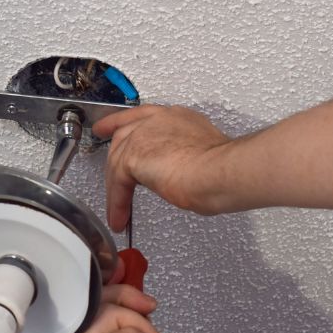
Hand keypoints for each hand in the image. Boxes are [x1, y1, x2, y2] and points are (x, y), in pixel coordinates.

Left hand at [93, 105, 230, 230]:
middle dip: (113, 158)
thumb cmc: (224, 169)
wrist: (220, 172)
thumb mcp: (204, 156)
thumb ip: (185, 157)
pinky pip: (117, 182)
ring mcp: (144, 135)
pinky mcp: (133, 156)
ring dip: (116, 190)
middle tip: (108, 178)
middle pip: (124, 137)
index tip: (109, 127)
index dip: (122, 122)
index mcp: (177, 117)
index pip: (143, 116)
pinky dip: (118, 202)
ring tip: (119, 212)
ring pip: (118, 161)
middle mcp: (158, 121)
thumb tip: (179, 174)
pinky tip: (120, 216)